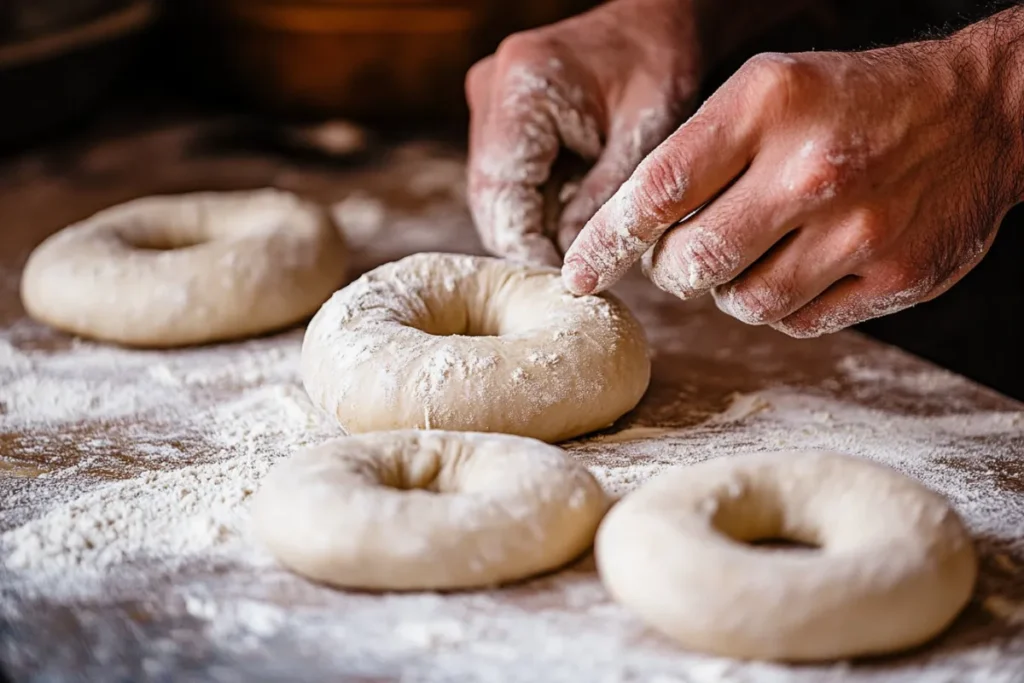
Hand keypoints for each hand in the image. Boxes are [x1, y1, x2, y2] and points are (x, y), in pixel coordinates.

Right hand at [465, 0, 703, 265]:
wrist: (656, 24)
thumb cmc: (660, 65)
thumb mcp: (643, 138)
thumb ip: (601, 202)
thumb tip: (571, 262)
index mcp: (523, 88)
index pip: (503, 193)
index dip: (529, 248)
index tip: (565, 282)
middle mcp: (491, 90)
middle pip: (491, 198)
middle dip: (530, 242)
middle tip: (575, 277)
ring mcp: (488, 101)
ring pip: (495, 195)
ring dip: (533, 227)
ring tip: (579, 251)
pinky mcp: (498, 116)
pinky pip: (507, 180)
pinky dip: (536, 206)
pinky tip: (572, 220)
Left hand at [562, 15, 1023, 336]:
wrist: (979, 113)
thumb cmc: (849, 101)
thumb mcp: (765, 90)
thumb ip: (694, 155)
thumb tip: (627, 236)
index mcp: (766, 106)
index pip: (656, 192)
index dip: (606, 243)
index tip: (578, 275)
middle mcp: (811, 168)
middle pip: (691, 263)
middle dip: (672, 270)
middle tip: (685, 254)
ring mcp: (858, 229)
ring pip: (741, 304)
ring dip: (728, 289)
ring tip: (756, 250)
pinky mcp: (893, 278)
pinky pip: (795, 323)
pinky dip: (780, 305)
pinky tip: (800, 265)